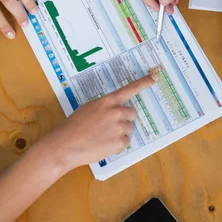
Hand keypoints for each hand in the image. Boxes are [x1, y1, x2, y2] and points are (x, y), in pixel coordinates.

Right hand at [43, 74, 157, 172]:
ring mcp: (120, 127)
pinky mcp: (120, 142)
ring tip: (103, 136)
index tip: (155, 77)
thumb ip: (105, 106)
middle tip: (109, 126)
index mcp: (108, 101)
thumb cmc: (74, 125)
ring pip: (129, 128)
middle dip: (124, 119)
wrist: (66, 145)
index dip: (143, 83)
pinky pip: (126, 141)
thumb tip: (114, 109)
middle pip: (132, 113)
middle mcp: (117, 112)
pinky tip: (104, 144)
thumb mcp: (89, 108)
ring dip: (121, 132)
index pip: (129, 89)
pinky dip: (118, 144)